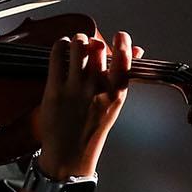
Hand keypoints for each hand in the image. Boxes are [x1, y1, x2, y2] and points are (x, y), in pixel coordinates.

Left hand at [35, 29, 141, 181]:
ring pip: (78, 47)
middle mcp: (96, 90)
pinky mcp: (54, 90)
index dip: (123, 44)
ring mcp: (75, 90)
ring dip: (78, 40)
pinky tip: (62, 48)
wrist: (69, 155)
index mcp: (115, 95)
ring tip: (76, 44)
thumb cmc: (92, 128)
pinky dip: (60, 45)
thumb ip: (123, 76)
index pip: (123, 61)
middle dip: (94, 42)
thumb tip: (136, 50)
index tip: (120, 36)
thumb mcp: (114, 104)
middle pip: (98, 49)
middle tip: (90, 44)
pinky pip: (58, 56)